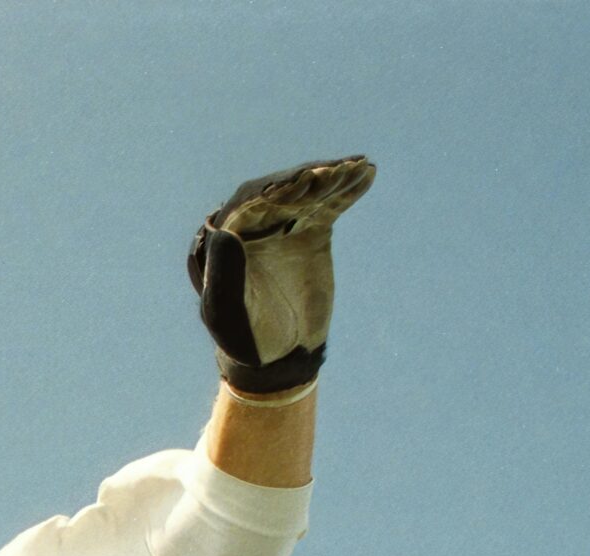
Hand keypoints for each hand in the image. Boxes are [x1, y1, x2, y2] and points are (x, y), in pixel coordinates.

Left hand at [188, 156, 374, 393]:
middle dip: (307, 180)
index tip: (300, 181)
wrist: (278, 355)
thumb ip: (224, 275)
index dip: (274, 191)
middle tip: (333, 171)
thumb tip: (223, 232)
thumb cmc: (244, 338)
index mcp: (224, 238)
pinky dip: (346, 191)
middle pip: (281, 193)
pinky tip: (366, 173)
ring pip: (307, 195)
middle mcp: (252, 224)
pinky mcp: (310, 231)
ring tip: (357, 166)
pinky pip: (329, 205)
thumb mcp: (226, 312)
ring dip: (332, 178)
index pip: (247, 205)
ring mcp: (283, 225)